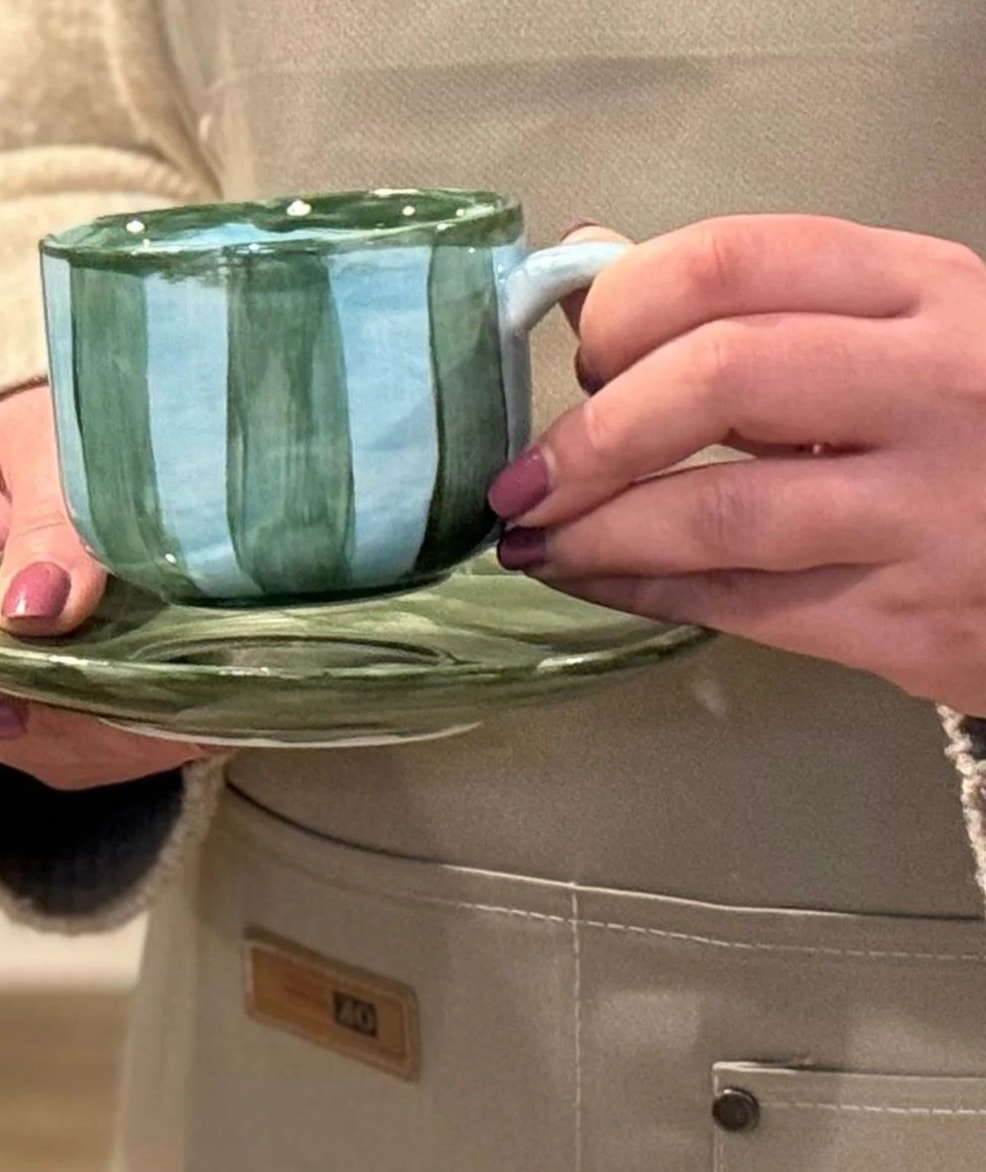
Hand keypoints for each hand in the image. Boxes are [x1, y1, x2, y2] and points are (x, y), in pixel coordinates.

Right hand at [0, 385, 204, 786]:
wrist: (93, 448)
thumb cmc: (56, 435)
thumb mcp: (48, 449)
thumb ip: (47, 523)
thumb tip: (32, 613)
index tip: (19, 699)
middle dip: (63, 716)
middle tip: (147, 695)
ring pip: (39, 748)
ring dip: (112, 735)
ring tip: (188, 697)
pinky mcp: (57, 715)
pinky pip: (89, 755)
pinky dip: (140, 739)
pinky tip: (195, 710)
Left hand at [488, 215, 985, 716]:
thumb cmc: (976, 429)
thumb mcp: (904, 331)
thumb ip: (764, 305)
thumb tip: (587, 267)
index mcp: (926, 290)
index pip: (735, 259)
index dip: (624, 306)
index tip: (581, 353)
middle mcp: (937, 384)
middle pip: (716, 378)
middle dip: (590, 434)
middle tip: (525, 476)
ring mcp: (929, 506)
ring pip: (715, 510)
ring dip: (592, 529)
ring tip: (534, 538)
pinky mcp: (908, 617)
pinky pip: (736, 604)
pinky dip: (637, 592)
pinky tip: (590, 579)